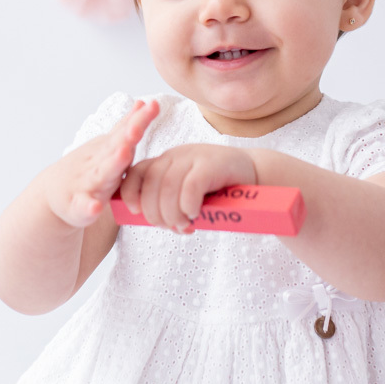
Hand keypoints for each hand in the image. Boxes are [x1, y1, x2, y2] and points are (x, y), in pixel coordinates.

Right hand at [45, 99, 159, 227]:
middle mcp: (98, 163)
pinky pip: (83, 207)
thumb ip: (125, 127)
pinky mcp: (77, 206)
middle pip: (115, 148)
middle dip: (127, 136)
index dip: (140, 119)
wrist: (52, 193)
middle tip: (139, 126)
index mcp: (108, 150)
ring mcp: (86, 184)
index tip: (153, 105)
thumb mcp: (106, 146)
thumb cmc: (88, 169)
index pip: (126, 132)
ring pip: (101, 174)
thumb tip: (143, 102)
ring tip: (123, 153)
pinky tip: (95, 208)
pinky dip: (88, 207)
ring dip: (112, 164)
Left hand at [120, 144, 256, 232]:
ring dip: (173, 214)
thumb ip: (169, 202)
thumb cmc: (218, 190)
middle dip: (156, 213)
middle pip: (151, 185)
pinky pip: (191, 186)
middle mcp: (175, 156)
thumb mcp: (187, 193)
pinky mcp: (211, 163)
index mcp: (165, 162)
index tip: (136, 212)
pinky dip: (189, 205)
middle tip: (172, 227)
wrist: (254, 174)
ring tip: (184, 226)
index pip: (135, 173)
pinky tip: (195, 214)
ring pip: (168, 188)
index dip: (130, 193)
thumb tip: (152, 221)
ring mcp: (193, 157)